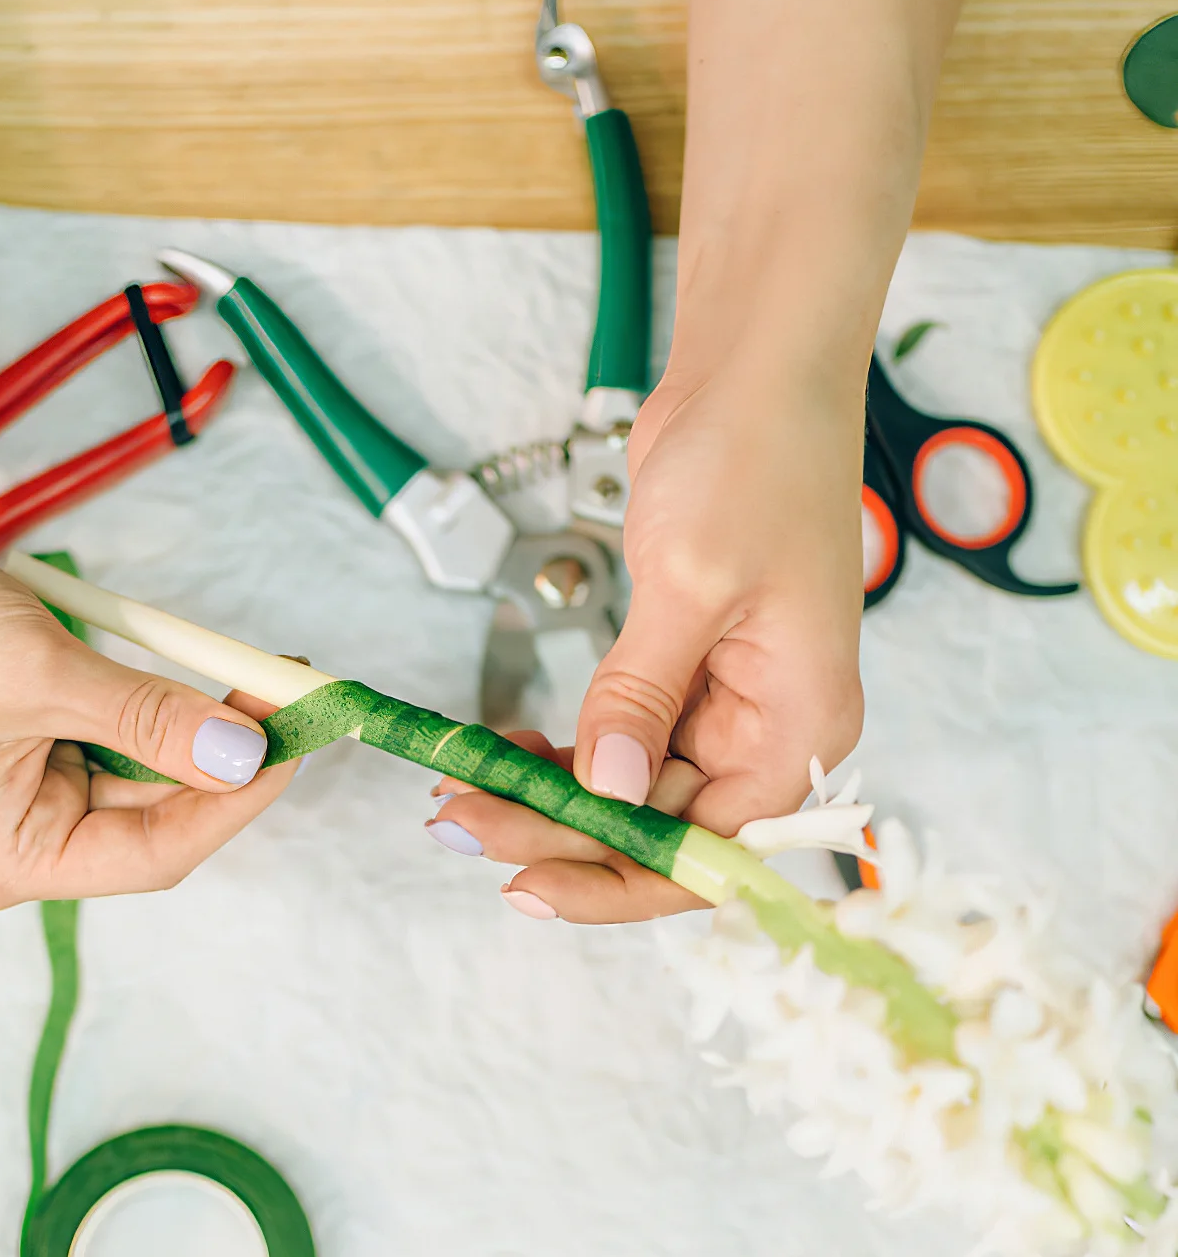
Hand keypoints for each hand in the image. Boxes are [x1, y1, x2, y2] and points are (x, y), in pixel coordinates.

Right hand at [0, 509, 296, 909]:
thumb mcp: (45, 674)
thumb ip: (152, 721)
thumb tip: (246, 754)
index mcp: (7, 858)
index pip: (154, 855)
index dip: (233, 801)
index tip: (293, 744)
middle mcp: (22, 841)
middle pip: (160, 817)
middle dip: (228, 756)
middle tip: (295, 697)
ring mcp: (31, 793)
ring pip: (152, 775)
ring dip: (204, 725)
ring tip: (263, 676)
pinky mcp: (42, 743)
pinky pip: (126, 736)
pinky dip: (167, 704)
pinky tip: (209, 674)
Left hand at [431, 363, 864, 922]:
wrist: (754, 372)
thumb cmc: (755, 458)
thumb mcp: (692, 584)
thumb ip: (641, 695)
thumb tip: (606, 791)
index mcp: (798, 730)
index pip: (706, 856)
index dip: (614, 882)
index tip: (525, 884)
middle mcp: (767, 731)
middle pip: (656, 829)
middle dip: (554, 832)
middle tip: (459, 821)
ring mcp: (723, 703)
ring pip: (626, 790)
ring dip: (546, 797)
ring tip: (461, 788)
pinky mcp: (682, 671)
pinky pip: (619, 739)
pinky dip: (562, 752)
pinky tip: (504, 750)